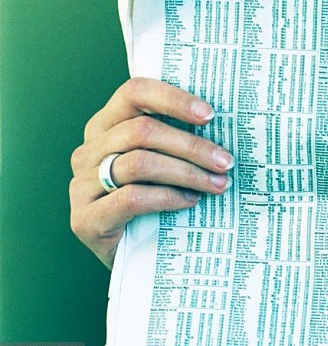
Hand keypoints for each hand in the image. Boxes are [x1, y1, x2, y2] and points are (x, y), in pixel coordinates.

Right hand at [69, 77, 233, 267]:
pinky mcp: (84, 219)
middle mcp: (88, 150)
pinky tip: (190, 201)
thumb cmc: (155, 195)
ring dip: (187, 173)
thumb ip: (177, 134)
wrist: (132, 253)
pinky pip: (131, 198)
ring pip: (140, 163)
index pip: (134, 92)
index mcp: (106, 123)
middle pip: (143, 131)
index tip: (209, 115)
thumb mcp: (163, 158)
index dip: (173, 99)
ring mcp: (81, 185)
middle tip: (225, 161)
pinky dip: (168, 197)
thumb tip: (227, 122)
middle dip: (192, 146)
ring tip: (217, 183)